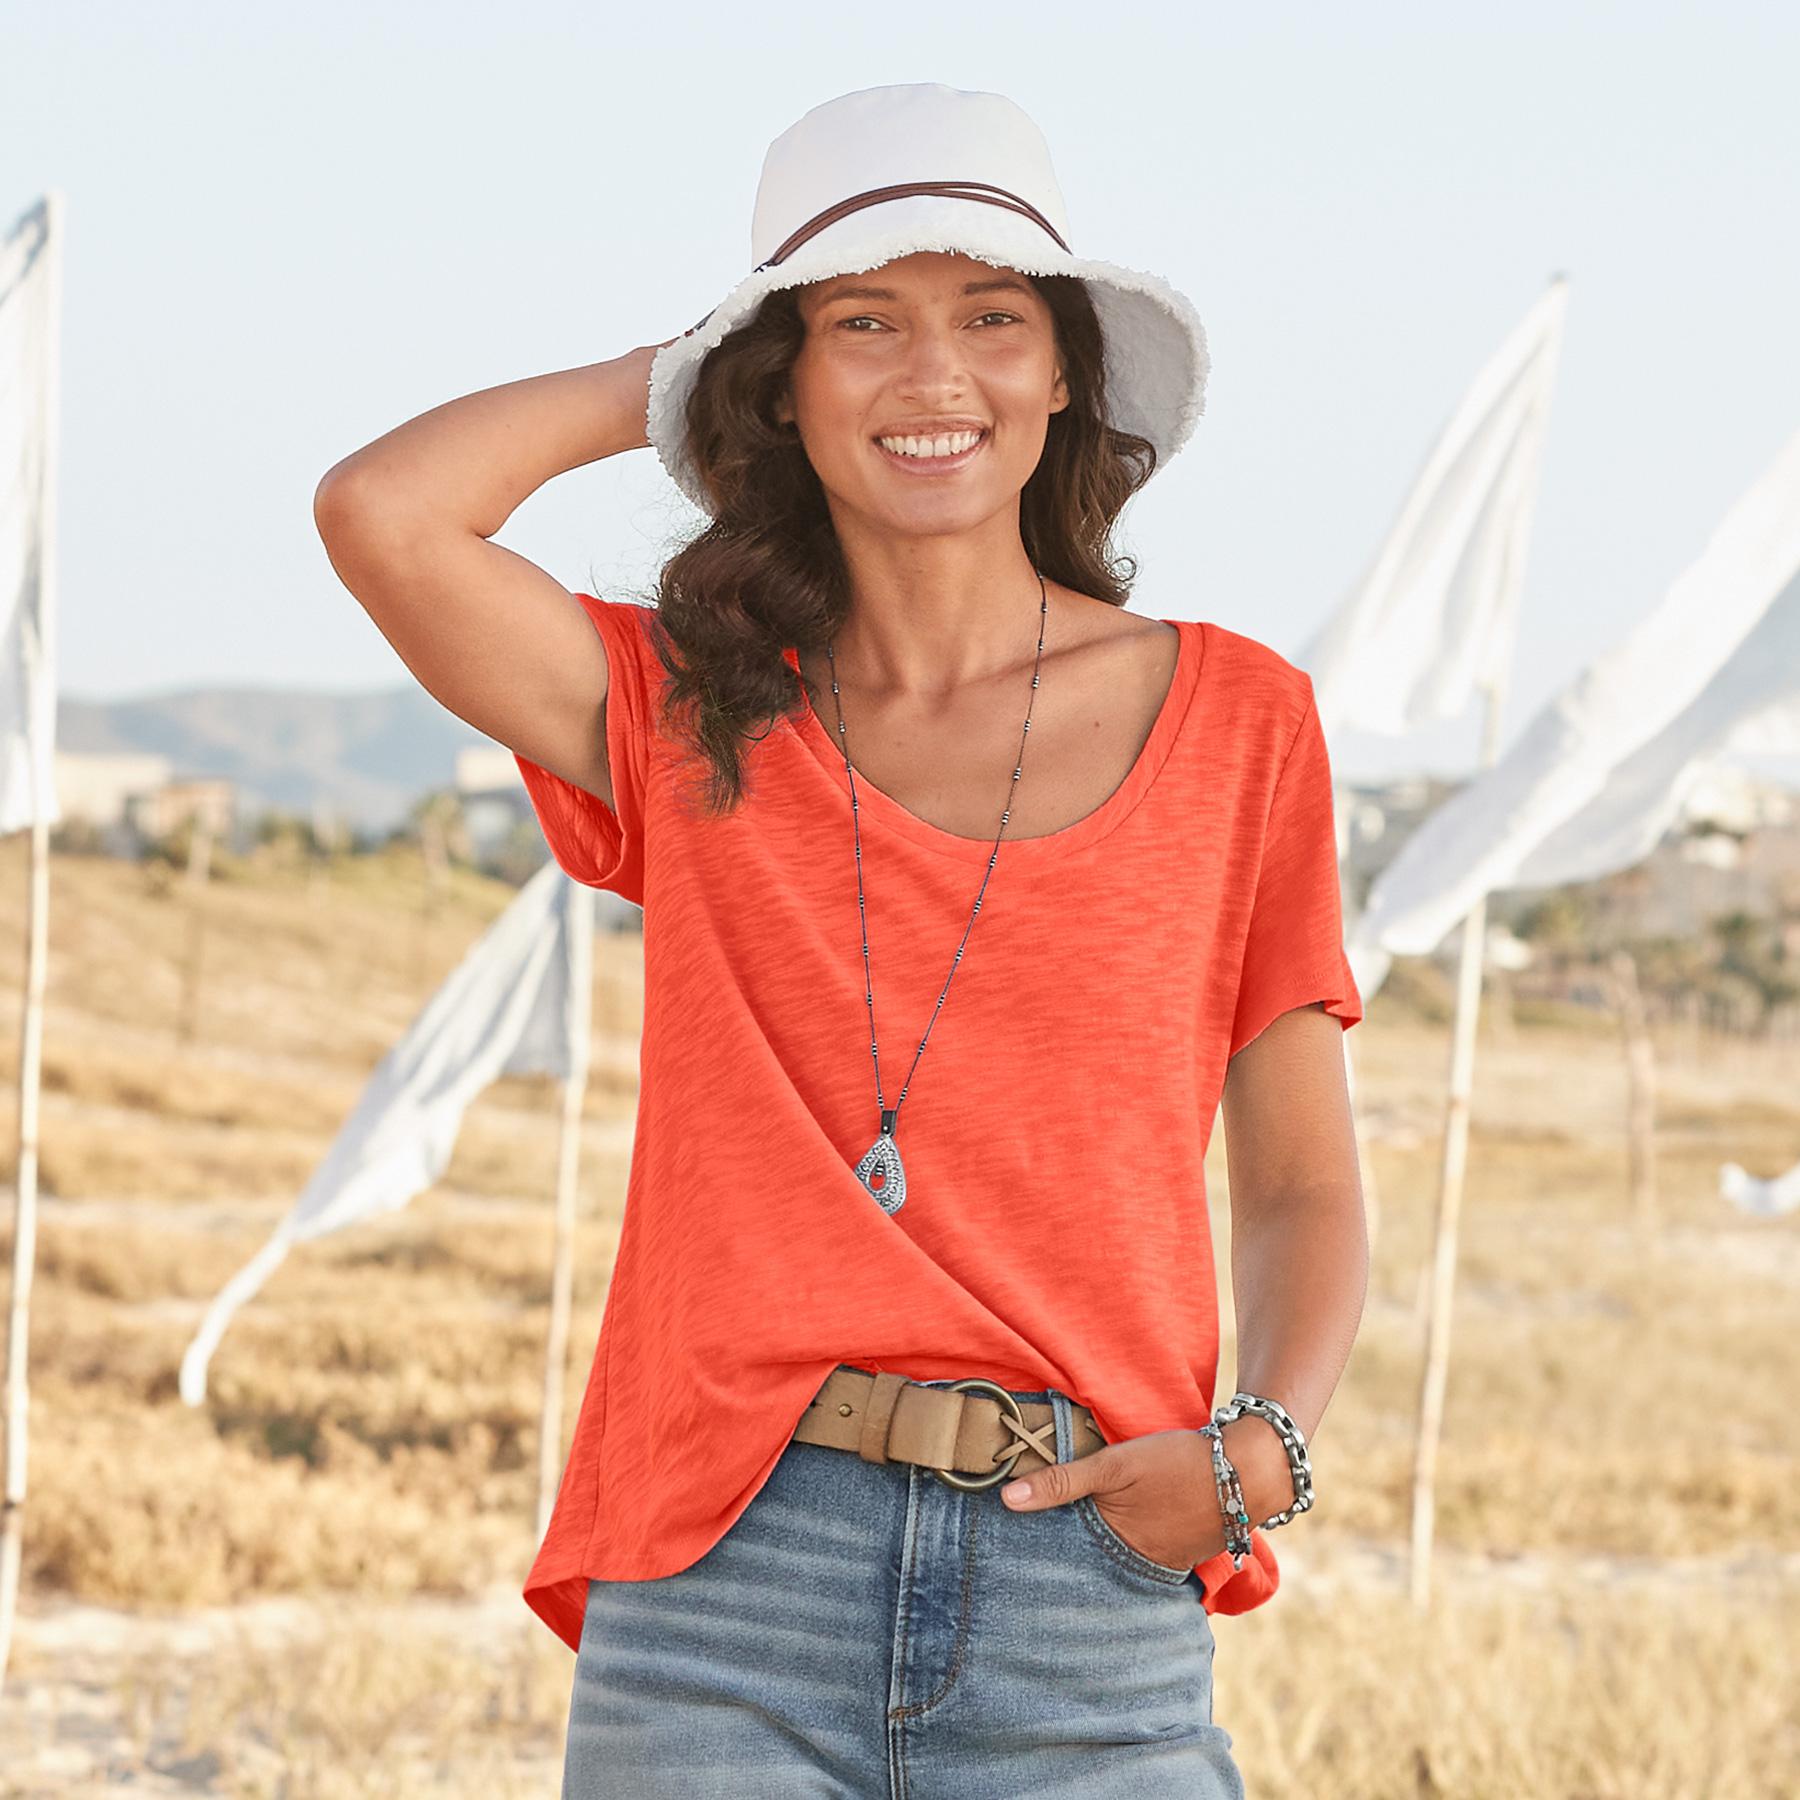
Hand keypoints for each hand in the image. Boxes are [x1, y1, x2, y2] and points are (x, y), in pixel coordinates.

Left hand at [999, 1420, 1292, 1572]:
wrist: (1248, 1470)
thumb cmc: (1176, 1464)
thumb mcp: (1115, 1465)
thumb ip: (1062, 1482)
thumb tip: (1006, 1498)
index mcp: (1118, 1551)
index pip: (1066, 1561)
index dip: (1041, 1553)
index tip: (1011, 1550)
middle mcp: (1139, 1568)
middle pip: (1091, 1564)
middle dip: (1066, 1559)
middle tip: (1031, 1551)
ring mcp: (1163, 1564)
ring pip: (1116, 1559)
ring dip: (1096, 1550)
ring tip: (1064, 1541)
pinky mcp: (1180, 1552)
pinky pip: (1142, 1552)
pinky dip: (1126, 1542)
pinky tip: (1116, 1527)